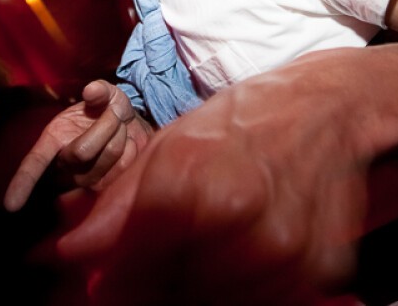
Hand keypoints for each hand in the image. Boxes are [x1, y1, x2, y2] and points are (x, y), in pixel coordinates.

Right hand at [5, 80, 152, 210]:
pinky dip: (132, 148)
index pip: (34, 163)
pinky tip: (128, 143)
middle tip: (115, 114)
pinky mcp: (108, 187)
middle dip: (105, 125)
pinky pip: (124, 167)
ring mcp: (86, 179)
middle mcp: (65, 165)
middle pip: (82, 151)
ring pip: (107, 157)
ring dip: (120, 135)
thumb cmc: (110, 110)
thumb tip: (91, 90)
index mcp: (54, 139)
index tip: (10, 206)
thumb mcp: (105, 94)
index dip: (22, 183)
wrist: (133, 126)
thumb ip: (99, 89)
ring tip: (121, 127)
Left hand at [55, 51, 373, 305]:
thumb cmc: (243, 120)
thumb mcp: (170, 144)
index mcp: (189, 180)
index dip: (111, 283)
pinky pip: (261, 304)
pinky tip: (238, 257)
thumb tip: (68, 253)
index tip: (105, 284)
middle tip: (154, 268)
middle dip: (151, 287)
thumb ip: (116, 203)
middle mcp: (237, 219)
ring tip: (200, 255)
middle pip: (168, 295)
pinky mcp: (315, 268)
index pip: (128, 269)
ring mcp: (282, 250)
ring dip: (194, 291)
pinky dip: (241, 292)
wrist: (328, 111)